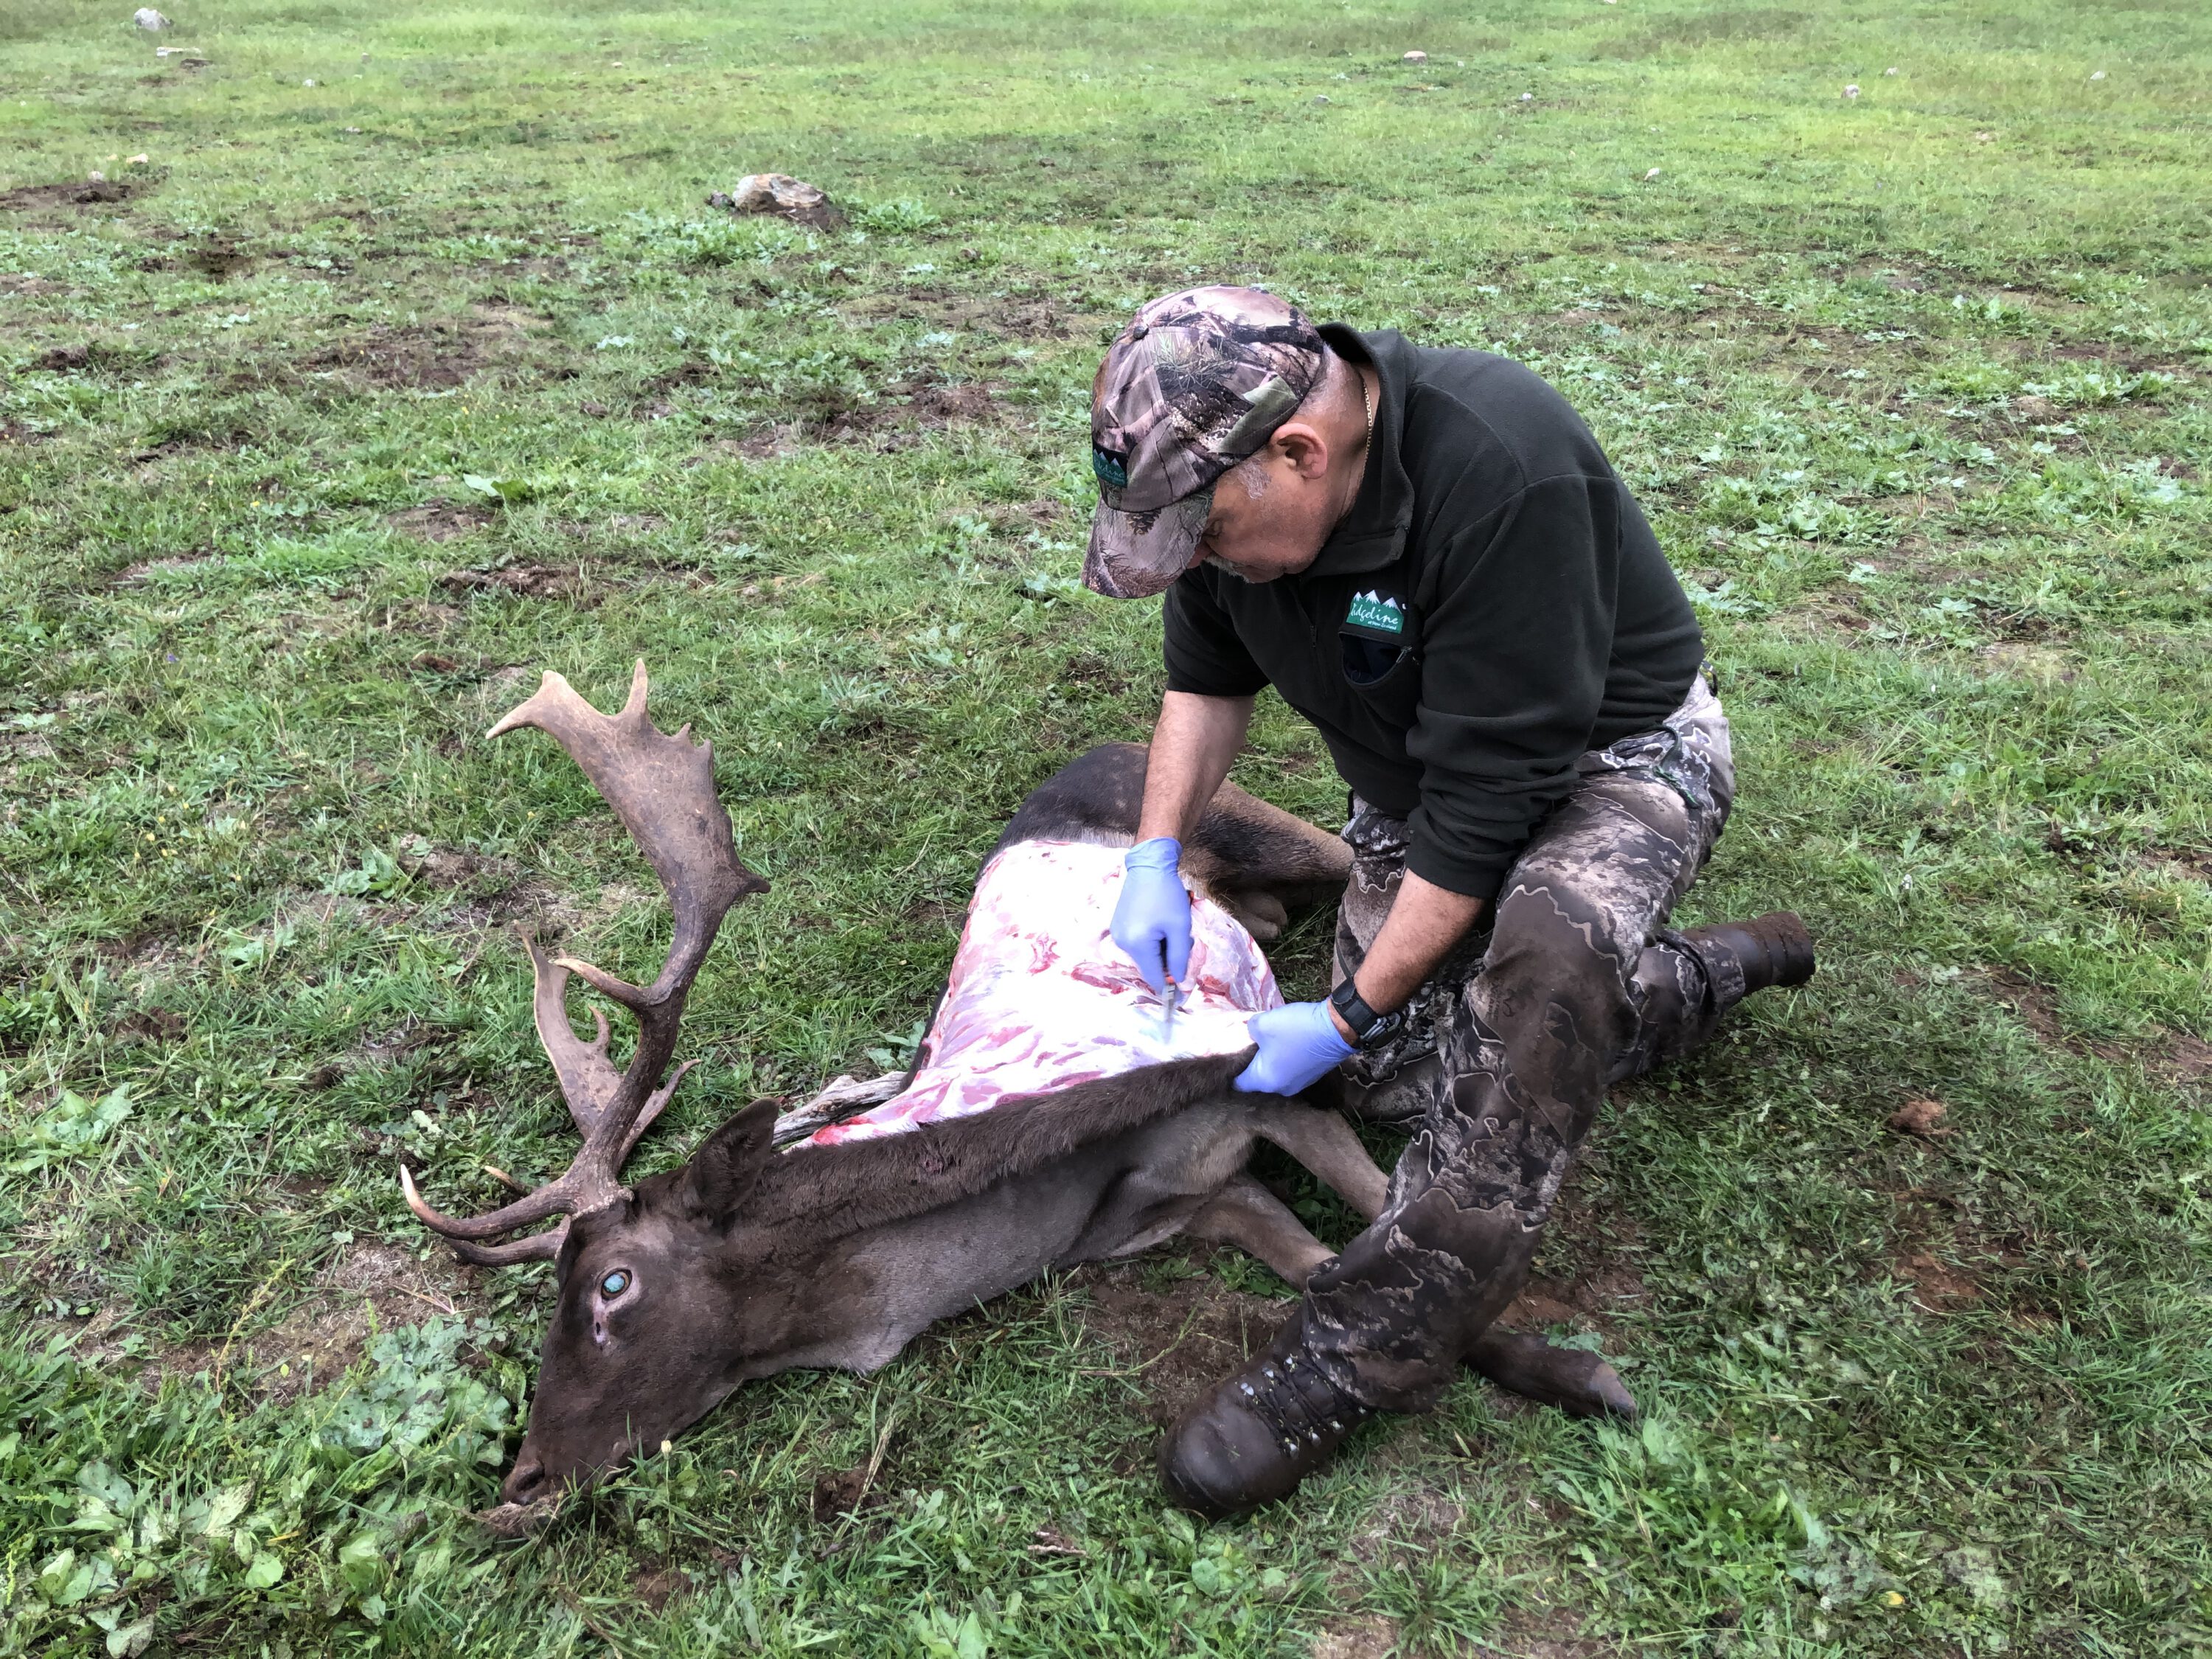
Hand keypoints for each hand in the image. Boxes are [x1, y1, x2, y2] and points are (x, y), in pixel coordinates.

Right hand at [1111, 837, 1191, 993]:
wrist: (1149, 866)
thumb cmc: (1167, 895)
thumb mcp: (1180, 928)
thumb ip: (1180, 958)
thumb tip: (1180, 983)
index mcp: (1137, 945)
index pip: (1154, 978)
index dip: (1170, 987)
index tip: (1184, 993)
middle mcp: (1123, 943)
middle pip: (1150, 966)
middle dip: (1169, 960)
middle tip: (1185, 940)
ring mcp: (1118, 934)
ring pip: (1145, 955)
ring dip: (1162, 949)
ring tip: (1172, 928)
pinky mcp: (1119, 926)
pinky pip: (1139, 943)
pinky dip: (1153, 940)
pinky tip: (1161, 923)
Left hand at [1233, 1000, 1355, 1094]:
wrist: (1337, 1029)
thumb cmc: (1296, 1029)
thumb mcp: (1262, 1023)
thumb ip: (1247, 1030)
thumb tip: (1249, 1033)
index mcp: (1265, 1081)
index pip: (1238, 1083)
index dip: (1231, 1069)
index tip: (1230, 1055)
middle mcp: (1282, 1089)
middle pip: (1258, 1079)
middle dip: (1252, 1062)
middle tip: (1250, 1043)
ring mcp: (1299, 1084)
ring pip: (1276, 1073)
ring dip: (1271, 1059)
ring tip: (1270, 1040)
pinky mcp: (1311, 1076)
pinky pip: (1291, 1069)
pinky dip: (1286, 1059)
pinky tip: (1288, 1042)